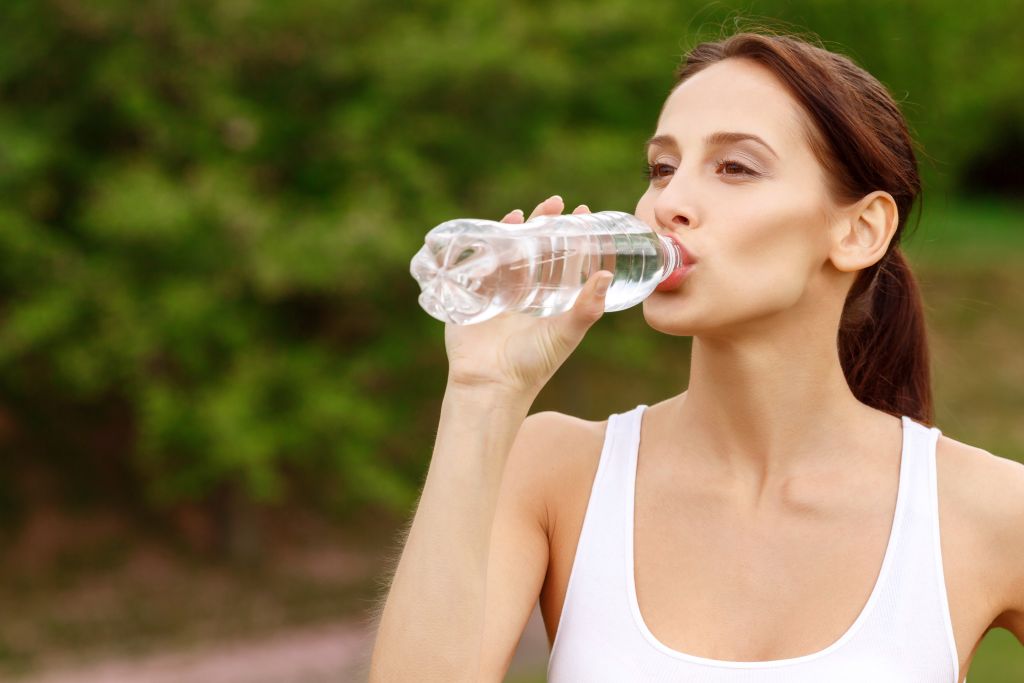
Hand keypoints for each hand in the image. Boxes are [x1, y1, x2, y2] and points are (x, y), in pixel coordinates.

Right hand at [444, 195, 612, 397]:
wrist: (490, 384)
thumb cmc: (533, 365)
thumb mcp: (565, 334)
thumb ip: (586, 307)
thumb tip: (607, 274)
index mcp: (551, 302)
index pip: (566, 261)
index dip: (575, 238)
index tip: (584, 213)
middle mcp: (527, 295)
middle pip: (538, 250)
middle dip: (546, 225)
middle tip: (557, 202)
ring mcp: (500, 293)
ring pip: (511, 253)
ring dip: (518, 230)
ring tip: (527, 211)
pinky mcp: (475, 295)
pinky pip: (481, 263)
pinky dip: (489, 244)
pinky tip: (499, 228)